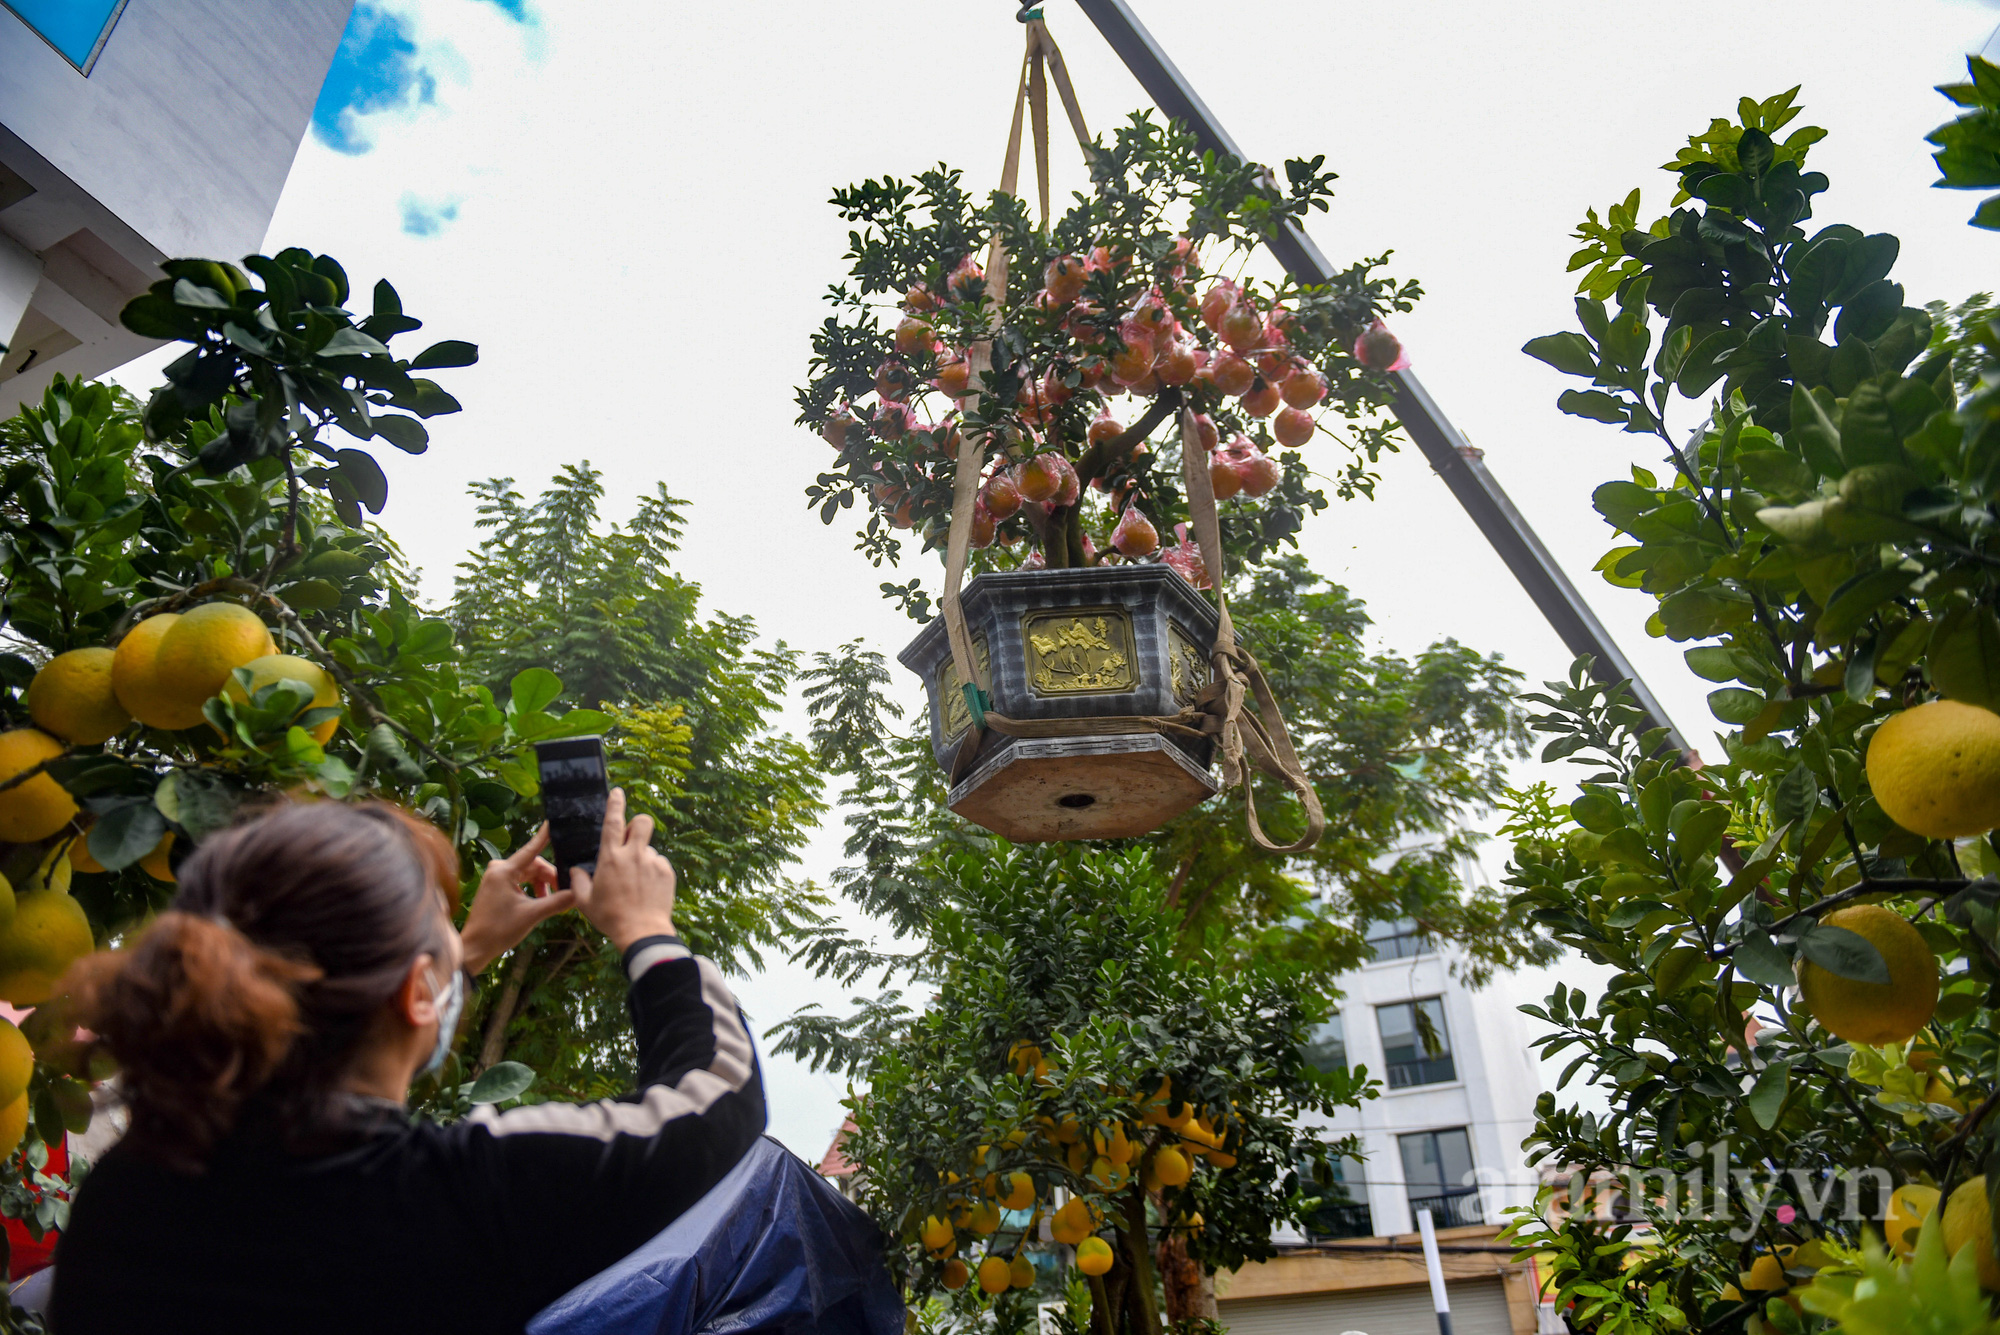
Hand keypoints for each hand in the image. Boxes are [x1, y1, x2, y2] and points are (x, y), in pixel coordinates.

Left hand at [459, 825, 576, 974]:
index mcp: (504, 871)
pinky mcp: (496, 886)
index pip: (531, 849)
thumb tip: (578, 894)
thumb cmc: (499, 930)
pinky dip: (532, 889)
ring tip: (553, 899)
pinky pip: (520, 881)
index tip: (554, 822)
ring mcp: (496, 877)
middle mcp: (498, 869)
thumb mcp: (532, 915)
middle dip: (549, 877)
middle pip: (533, 865)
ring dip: (542, 884)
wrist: (475, 947)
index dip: (544, 836)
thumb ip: (557, 902)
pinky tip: (541, 900)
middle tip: (564, 891)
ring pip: (528, 874)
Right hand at [569, 788, 676, 951]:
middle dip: (637, 823)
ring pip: (649, 849)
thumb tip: (575, 870)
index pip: (613, 822)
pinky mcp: (667, 873)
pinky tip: (646, 890)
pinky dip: (652, 873)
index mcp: (611, 858)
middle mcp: (634, 855)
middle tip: (631, 838)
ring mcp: (653, 863)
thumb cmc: (610, 917)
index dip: (615, 803)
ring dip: (642, 858)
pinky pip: (659, 864)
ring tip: (636, 884)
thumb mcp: (585, 902)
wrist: (642, 931)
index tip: (617, 792)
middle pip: (642, 822)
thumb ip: (578, 882)